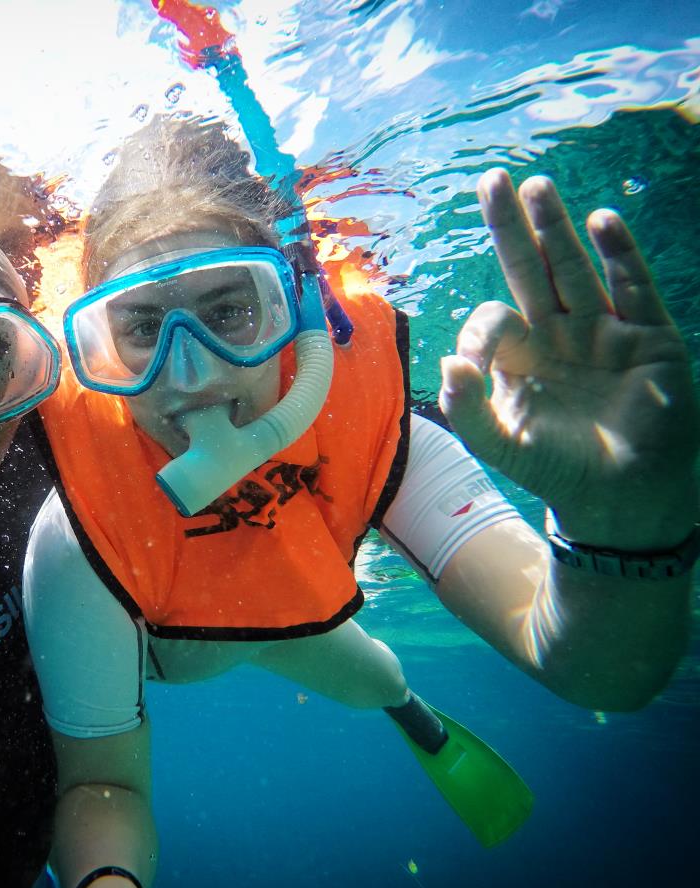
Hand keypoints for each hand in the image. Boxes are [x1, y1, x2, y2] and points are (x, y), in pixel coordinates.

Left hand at [439, 169, 699, 547]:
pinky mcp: (648, 339)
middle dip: (511, 227)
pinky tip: (601, 222)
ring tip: (536, 187)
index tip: (475, 363)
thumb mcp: (498, 444)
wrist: (621, 498)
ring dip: (556, 228)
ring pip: (575, 269)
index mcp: (518, 357)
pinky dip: (620, 256)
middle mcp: (557, 335)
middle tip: (492, 180)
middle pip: (529, 269)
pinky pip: (633, 289)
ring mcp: (603, 333)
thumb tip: (447, 360)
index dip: (482, 328)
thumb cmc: (556, 470)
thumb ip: (465, 408)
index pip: (493, 317)